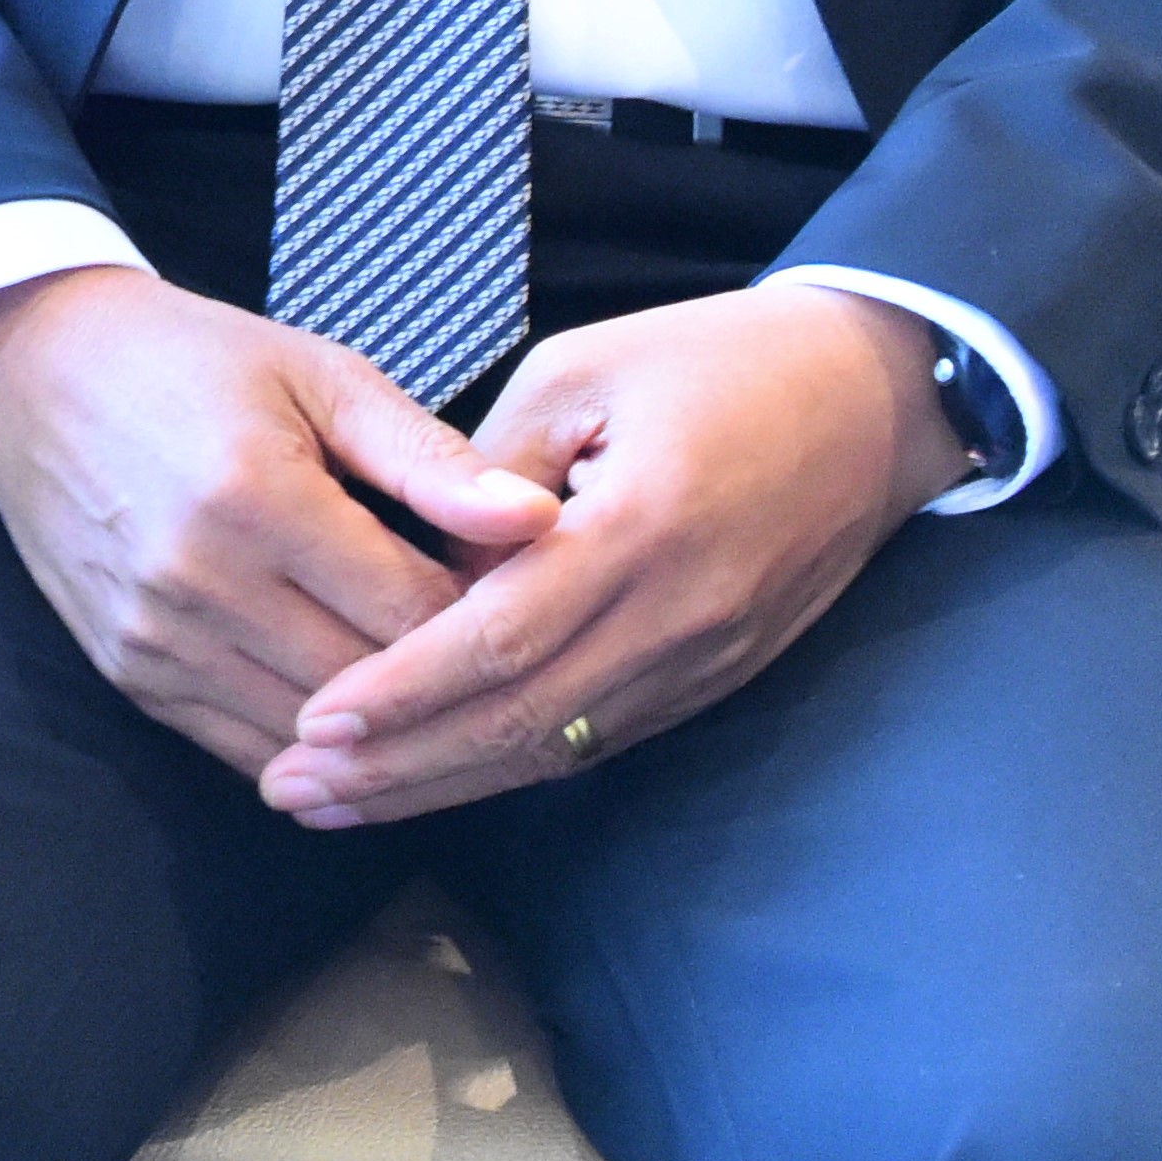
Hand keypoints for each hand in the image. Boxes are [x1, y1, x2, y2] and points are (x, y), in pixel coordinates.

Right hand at [0, 266, 562, 775]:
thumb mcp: (319, 376)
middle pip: (371, 686)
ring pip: (313, 737)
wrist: (32, 374)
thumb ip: (429, 458)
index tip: (528, 601)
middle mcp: (201, 584)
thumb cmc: (193, 362)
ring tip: (443, 694)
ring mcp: (157, 640)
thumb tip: (541, 522)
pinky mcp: (129, 675)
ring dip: (386, 729)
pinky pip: (245, 748)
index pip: (415, 613)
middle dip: (449, 684)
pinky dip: (313, 746)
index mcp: (258, 498)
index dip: (489, 619)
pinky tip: (359, 719)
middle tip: (506, 662)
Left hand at [259, 285, 948, 827]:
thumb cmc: (715, 360)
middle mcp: (679, 616)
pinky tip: (434, 776)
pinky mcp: (717, 676)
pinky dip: (509, 764)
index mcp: (639, 528)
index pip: (499, 639)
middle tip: (289, 788)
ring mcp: (706, 659)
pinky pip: (600, 736)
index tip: (312, 720)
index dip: (401, 691)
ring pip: (556, 748)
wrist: (872, 398)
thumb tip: (411, 569)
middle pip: (519, 720)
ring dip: (442, 785)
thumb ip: (487, 478)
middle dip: (397, 766)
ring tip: (335, 800)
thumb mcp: (579, 373)